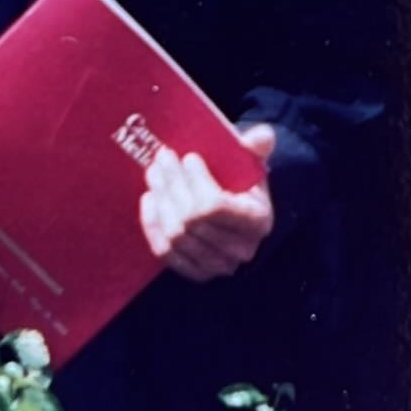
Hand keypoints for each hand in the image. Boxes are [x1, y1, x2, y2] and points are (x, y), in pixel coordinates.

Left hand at [140, 125, 275, 281]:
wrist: (237, 206)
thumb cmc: (243, 179)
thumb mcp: (253, 159)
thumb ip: (259, 144)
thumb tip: (261, 137)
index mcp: (258, 221)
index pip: (215, 206)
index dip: (196, 181)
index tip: (188, 157)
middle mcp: (241, 249)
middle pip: (191, 220)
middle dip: (172, 184)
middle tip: (162, 158)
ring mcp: (218, 266)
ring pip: (176, 236)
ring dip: (161, 201)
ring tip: (154, 173)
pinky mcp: (196, 272)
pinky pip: (166, 253)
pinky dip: (153, 225)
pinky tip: (149, 200)